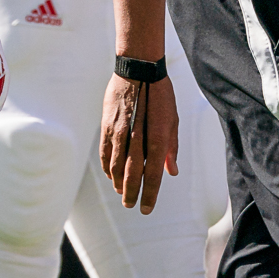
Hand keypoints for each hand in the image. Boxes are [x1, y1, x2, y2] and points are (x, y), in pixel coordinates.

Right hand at [99, 73, 178, 212]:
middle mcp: (138, 137)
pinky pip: (105, 152)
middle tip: (130, 206)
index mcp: (158, 137)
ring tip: (121, 192)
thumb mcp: (173, 120)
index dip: (150, 194)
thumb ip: (172, 148)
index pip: (154, 174)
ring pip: (116, 166)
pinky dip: (108, 166)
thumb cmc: (160, 95)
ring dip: (118, 182)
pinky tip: (110, 174)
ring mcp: (120, 131)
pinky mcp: (108, 125)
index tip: (147, 209)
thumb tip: (172, 171)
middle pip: (132, 174)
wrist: (138, 69)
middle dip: (132, 194)